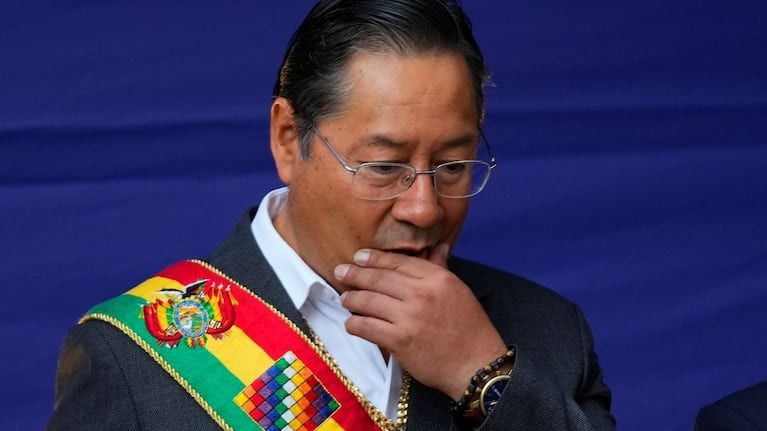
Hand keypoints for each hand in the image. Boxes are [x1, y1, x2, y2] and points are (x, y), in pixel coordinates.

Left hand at [334, 243, 507, 399]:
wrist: (476, 364)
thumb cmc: (469, 328)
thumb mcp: (458, 291)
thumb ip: (441, 269)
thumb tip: (438, 246)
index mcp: (437, 279)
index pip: (398, 261)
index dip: (375, 258)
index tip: (359, 256)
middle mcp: (422, 294)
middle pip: (378, 278)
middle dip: (355, 274)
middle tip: (340, 272)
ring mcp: (409, 317)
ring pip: (368, 301)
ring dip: (351, 299)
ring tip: (345, 299)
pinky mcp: (399, 340)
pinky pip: (366, 327)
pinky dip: (354, 324)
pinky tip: (351, 323)